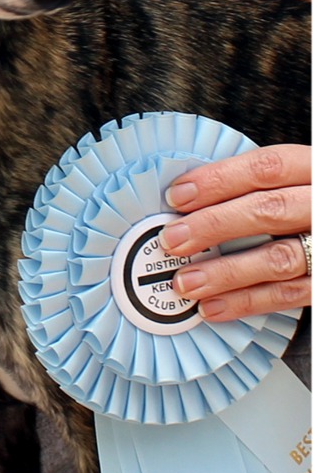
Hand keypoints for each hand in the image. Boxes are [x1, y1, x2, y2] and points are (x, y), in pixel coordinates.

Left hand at [161, 143, 311, 322]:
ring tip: (186, 281)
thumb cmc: (309, 203)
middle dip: (214, 225)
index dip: (219, 179)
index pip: (267, 167)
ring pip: (279, 259)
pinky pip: (290, 295)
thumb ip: (254, 187)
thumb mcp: (294, 182)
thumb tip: (188, 203)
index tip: (178, 195)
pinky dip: (248, 302)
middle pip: (270, 210)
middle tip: (173, 239)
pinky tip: (214, 306)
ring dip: (225, 272)